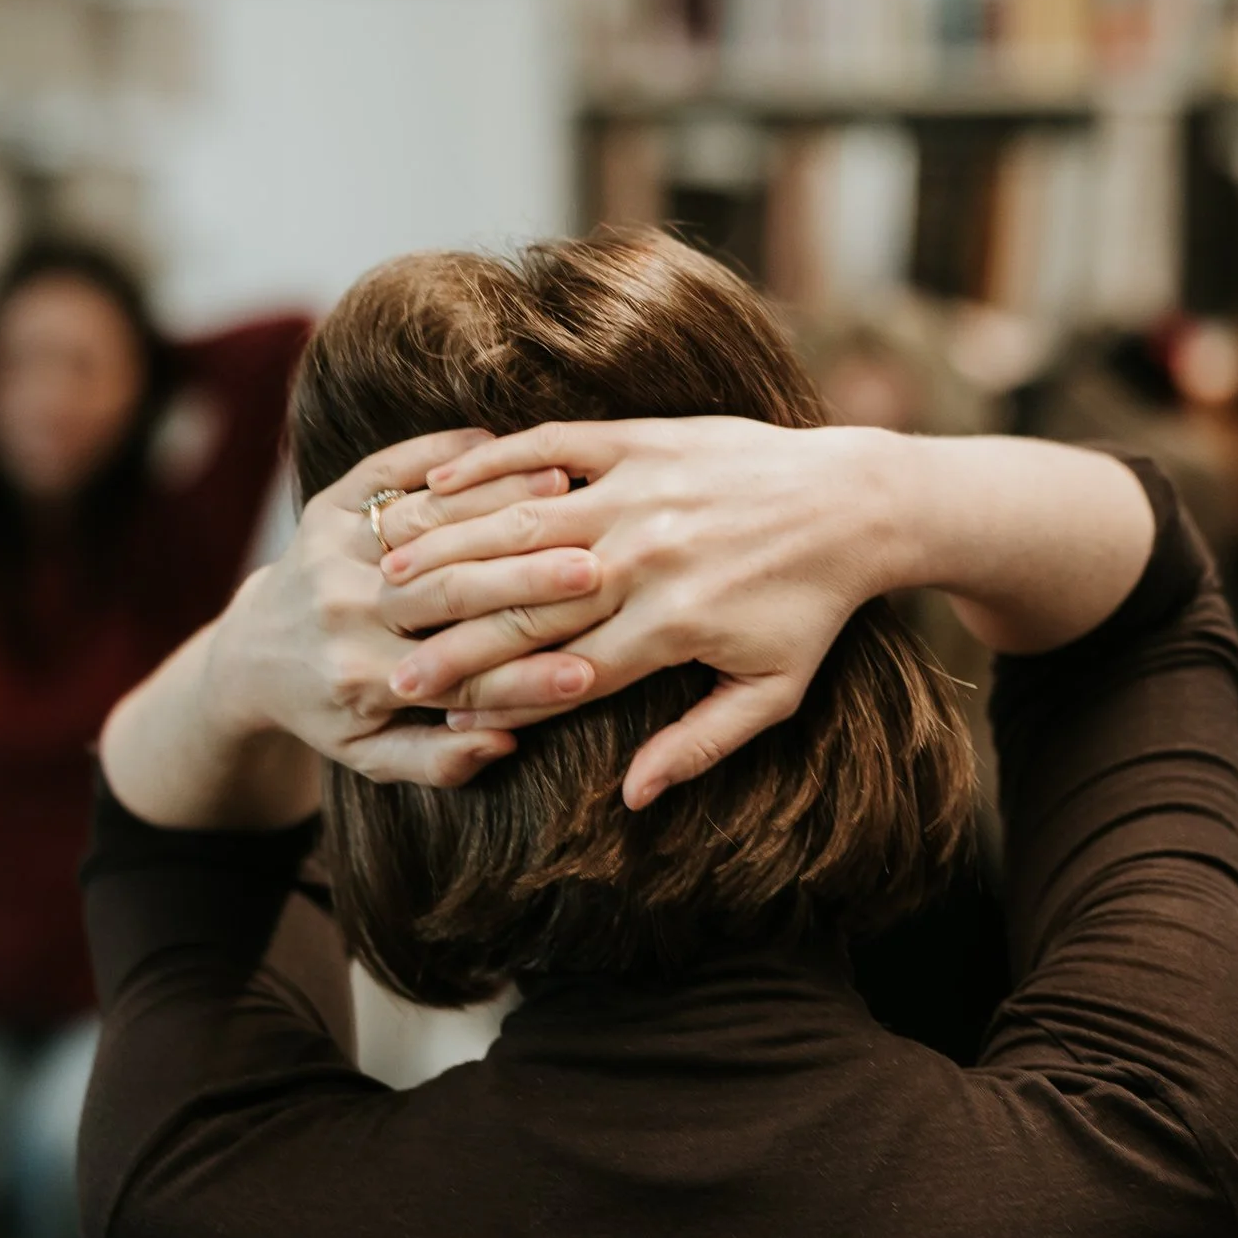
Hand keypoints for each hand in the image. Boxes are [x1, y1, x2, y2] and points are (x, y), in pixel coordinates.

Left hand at [206, 429, 611, 785]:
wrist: (253, 652)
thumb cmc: (330, 710)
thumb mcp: (373, 756)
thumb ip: (438, 761)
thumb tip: (504, 741)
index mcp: (360, 680)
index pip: (460, 680)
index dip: (527, 681)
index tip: (590, 671)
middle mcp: (341, 613)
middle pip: (451, 592)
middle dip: (527, 581)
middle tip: (597, 571)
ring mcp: (330, 552)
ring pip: (429, 522)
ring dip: (500, 502)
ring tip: (568, 494)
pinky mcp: (327, 506)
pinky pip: (391, 470)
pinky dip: (446, 453)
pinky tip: (502, 447)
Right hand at [370, 418, 910, 806]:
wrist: (856, 502)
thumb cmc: (810, 608)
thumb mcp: (771, 692)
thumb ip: (699, 744)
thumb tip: (634, 795)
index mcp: (670, 625)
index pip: (558, 667)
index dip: (488, 692)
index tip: (425, 713)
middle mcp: (645, 558)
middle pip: (523, 602)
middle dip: (447, 637)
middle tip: (381, 660)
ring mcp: (640, 492)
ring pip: (520, 522)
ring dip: (446, 548)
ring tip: (384, 575)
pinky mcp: (642, 441)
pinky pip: (551, 446)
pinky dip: (491, 462)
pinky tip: (438, 483)